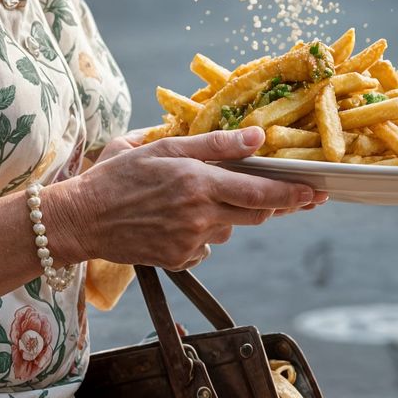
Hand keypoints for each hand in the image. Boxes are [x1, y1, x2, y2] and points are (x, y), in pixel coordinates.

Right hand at [43, 126, 324, 272]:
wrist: (80, 220)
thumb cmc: (116, 175)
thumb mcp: (160, 147)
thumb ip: (212, 143)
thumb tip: (255, 137)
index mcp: (196, 180)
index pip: (259, 189)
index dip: (293, 193)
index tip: (316, 191)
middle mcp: (199, 214)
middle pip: (256, 212)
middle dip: (279, 204)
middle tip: (302, 197)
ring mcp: (190, 241)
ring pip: (231, 226)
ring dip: (230, 213)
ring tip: (200, 198)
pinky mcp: (180, 259)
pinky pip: (207, 244)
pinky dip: (204, 231)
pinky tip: (178, 219)